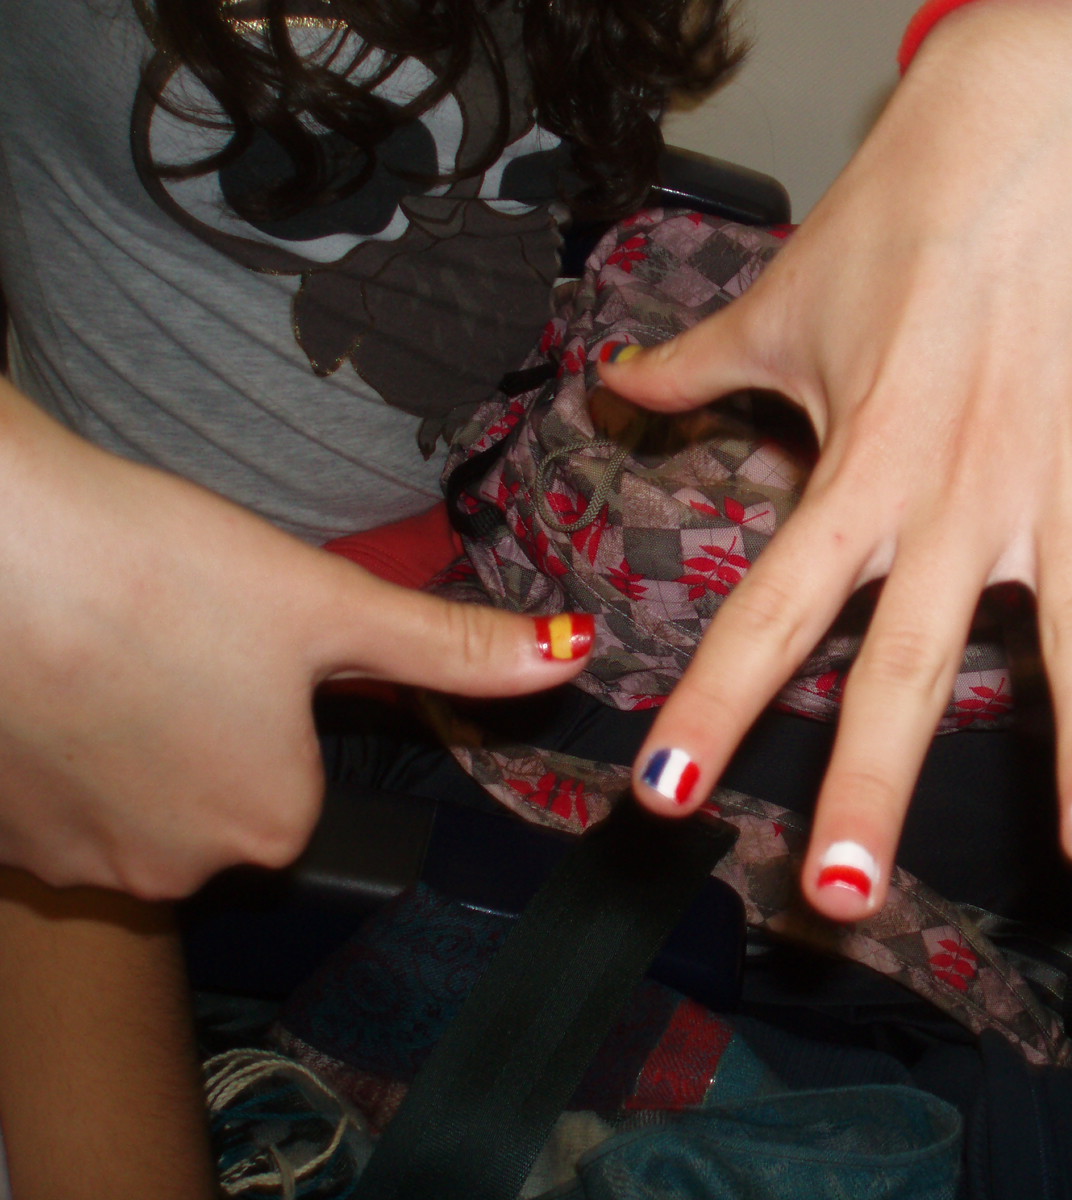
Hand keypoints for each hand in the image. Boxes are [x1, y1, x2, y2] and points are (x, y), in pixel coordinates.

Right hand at [0, 381, 591, 898]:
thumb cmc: (163, 571)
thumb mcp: (332, 605)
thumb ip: (455, 648)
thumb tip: (574, 656)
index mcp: (272, 822)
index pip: (296, 778)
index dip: (268, 702)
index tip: (230, 642)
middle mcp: (177, 870)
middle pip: (215, 794)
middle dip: (198, 727)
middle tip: (163, 636)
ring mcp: (75, 864)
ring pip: (130, 799)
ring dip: (122, 739)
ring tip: (100, 650)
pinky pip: (50, 803)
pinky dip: (54, 751)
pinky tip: (45, 678)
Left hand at [603, 0, 1071, 918]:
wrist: (1025, 113)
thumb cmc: (899, 214)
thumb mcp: (782, 304)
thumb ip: (696, 367)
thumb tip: (613, 385)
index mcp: (861, 467)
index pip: (768, 609)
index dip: (712, 707)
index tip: (667, 798)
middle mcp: (959, 492)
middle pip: (911, 660)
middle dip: (877, 782)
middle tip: (844, 894)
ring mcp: (1066, 476)